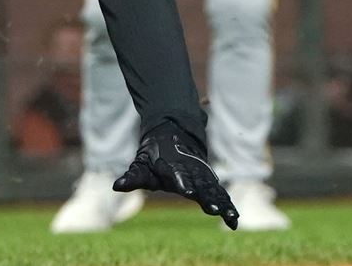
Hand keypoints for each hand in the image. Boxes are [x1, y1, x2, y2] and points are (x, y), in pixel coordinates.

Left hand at [114, 121, 238, 229]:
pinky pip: (220, 193)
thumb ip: (133, 176)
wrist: (174, 132)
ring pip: (213, 189)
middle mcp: (190, 169)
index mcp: (172, 165)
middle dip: (206, 196)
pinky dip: (227, 204)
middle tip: (213, 208)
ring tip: (230, 216)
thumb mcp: (141, 163)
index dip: (183, 182)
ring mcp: (202, 174)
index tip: (188, 191)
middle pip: (200, 184)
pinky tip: (234, 219)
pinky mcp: (209, 180)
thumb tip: (117, 186)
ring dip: (221, 202)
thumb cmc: (154, 153)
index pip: (178, 175)